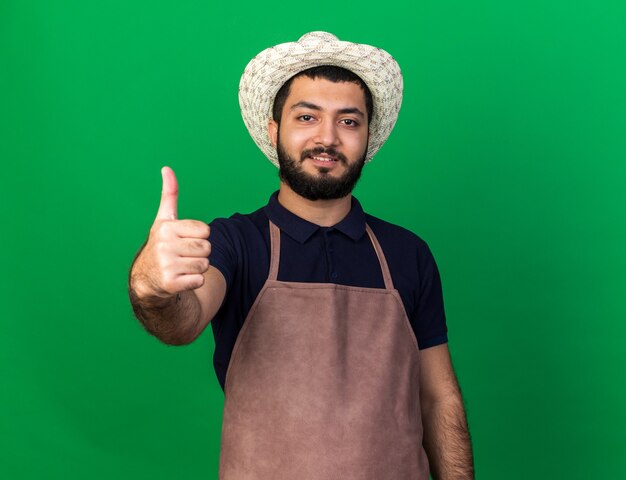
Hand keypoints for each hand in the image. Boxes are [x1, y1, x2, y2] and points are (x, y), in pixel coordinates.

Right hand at [130, 166, 210, 299]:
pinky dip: (194, 281)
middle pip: (207, 248)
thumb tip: (167, 168)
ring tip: (182, 266)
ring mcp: (166, 265)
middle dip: (200, 253)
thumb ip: (169, 195)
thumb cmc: (162, 244)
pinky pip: (200, 280)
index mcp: (166, 227)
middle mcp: (164, 245)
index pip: (206, 230)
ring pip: (205, 265)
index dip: (200, 236)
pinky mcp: (170, 283)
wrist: (147, 278)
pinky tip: (181, 279)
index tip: (184, 240)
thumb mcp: (164, 220)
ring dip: (198, 268)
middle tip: (184, 255)